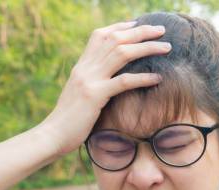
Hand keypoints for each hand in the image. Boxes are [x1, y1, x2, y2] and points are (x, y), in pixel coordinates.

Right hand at [39, 21, 170, 156]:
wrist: (52, 135)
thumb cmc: (67, 121)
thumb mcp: (77, 95)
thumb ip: (90, 83)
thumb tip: (106, 81)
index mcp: (80, 67)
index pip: (100, 36)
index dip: (121, 27)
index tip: (139, 25)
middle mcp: (84, 68)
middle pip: (116, 39)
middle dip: (141, 32)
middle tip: (161, 30)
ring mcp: (89, 80)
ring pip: (122, 53)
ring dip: (147, 48)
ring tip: (166, 48)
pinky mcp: (95, 96)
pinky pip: (123, 81)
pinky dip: (143, 77)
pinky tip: (157, 78)